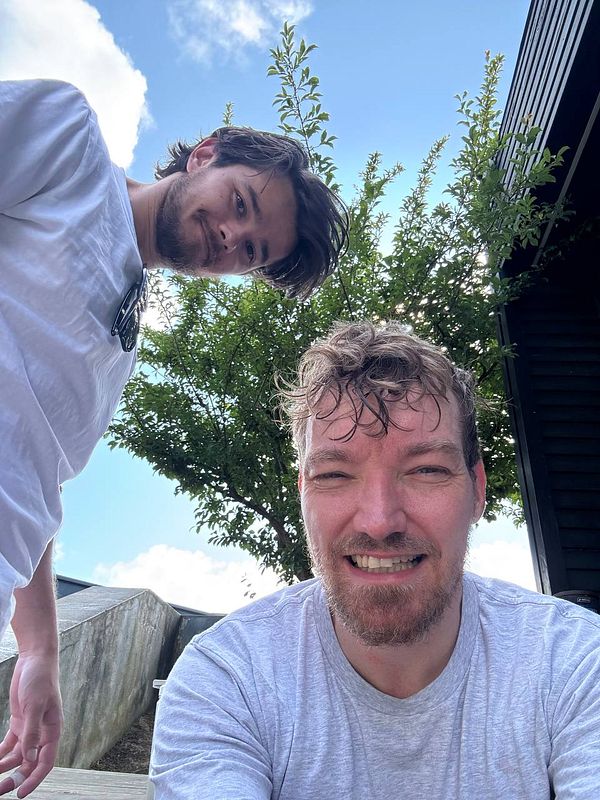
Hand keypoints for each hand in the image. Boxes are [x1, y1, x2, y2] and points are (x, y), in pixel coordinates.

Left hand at [0, 652, 62, 796]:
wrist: (35, 659)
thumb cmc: (41, 680)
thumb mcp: (35, 706)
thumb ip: (32, 733)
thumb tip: (29, 760)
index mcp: (53, 731)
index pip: (45, 762)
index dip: (34, 779)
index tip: (20, 793)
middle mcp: (42, 733)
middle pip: (29, 763)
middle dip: (15, 778)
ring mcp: (29, 729)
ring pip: (17, 757)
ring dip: (4, 768)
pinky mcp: (18, 723)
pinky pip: (8, 745)